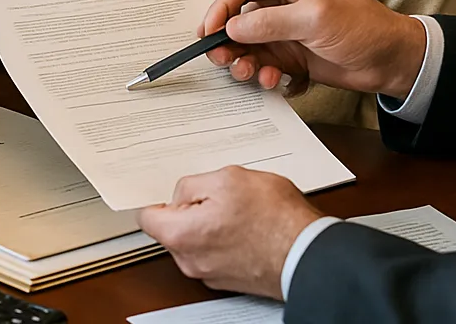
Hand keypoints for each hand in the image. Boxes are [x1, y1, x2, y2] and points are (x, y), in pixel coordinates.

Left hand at [137, 166, 319, 298]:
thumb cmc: (273, 218)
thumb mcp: (227, 178)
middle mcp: (191, 261)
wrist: (307, 252)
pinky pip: (214, 249)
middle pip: (172, 227)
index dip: (157, 197)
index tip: (163, 188)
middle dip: (188, 207)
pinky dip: (222, 235)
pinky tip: (244, 221)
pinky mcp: (229, 277)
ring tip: (234, 205)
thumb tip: (181, 194)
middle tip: (212, 192)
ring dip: (207, 220)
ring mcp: (210, 272)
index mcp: (182, 235)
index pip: (147, 217)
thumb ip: (192, 184)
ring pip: (195, 237)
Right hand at [203, 0, 425, 101]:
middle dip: (228, 40)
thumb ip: (270, 22)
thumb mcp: (314, 18)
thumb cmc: (361, 26)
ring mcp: (286, 31)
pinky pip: (265, 65)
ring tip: (249, 73)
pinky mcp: (292, 56)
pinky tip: (275, 80)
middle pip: (240, 18)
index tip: (208, 30)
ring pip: (249, 46)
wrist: (391, 61)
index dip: (221, 7)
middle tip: (221, 58)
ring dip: (243, 61)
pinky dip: (263, 74)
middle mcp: (282, 3)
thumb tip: (233, 28)